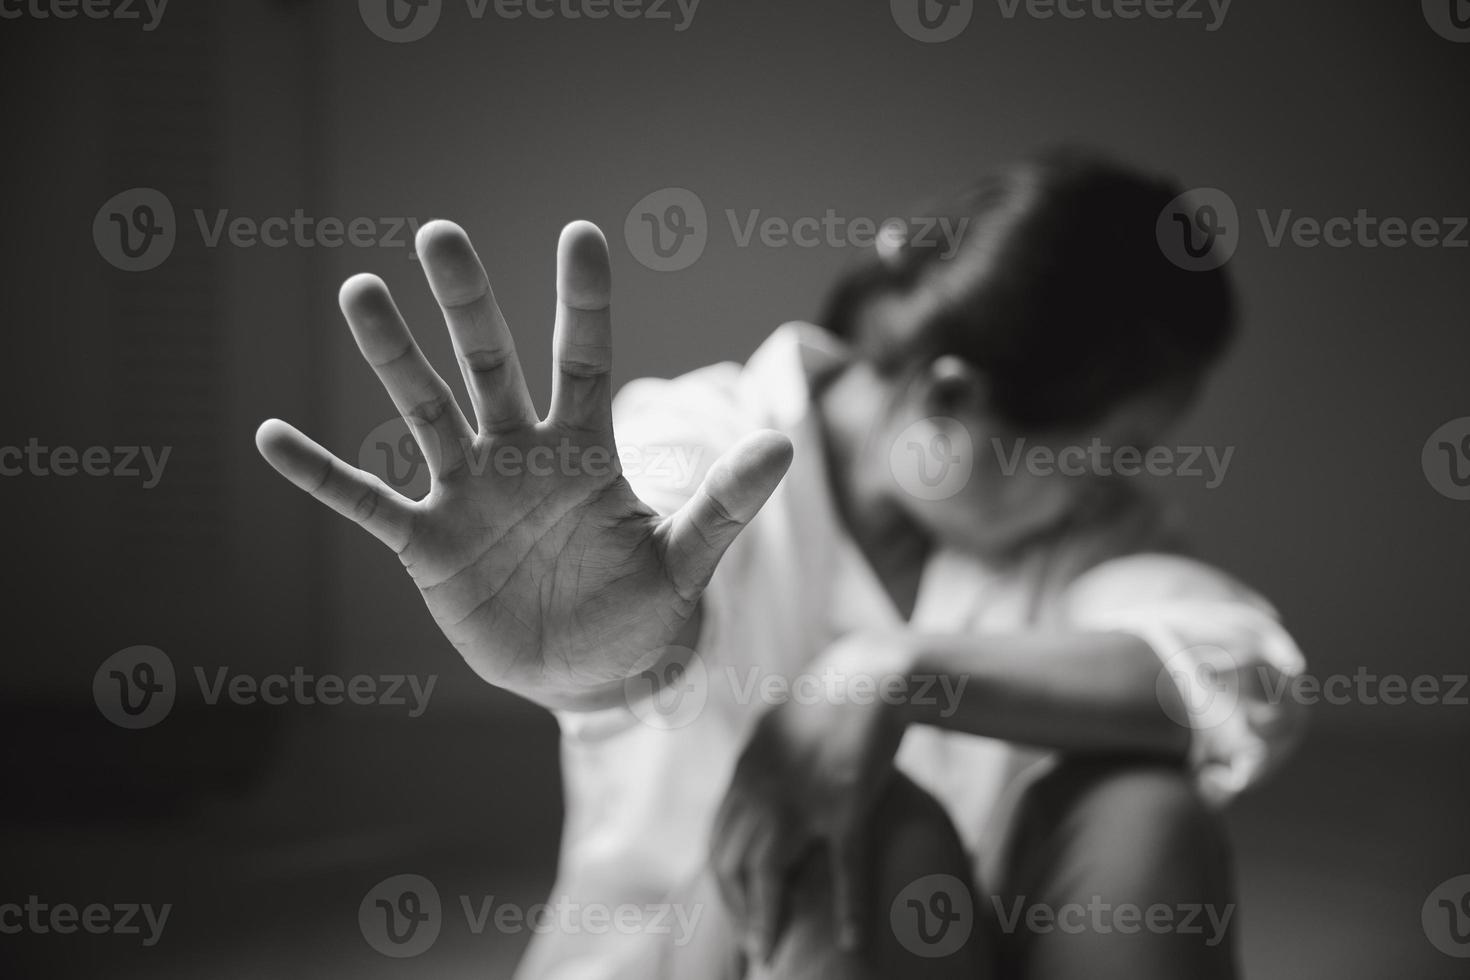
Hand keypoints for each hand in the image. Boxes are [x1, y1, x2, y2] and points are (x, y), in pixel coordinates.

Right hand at [255, 220, 792, 709]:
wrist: (592, 669)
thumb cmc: (642, 606)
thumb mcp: (685, 558)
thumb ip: (724, 504)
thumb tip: (784, 443)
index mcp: (585, 449)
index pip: (585, 358)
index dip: (583, 301)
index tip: (580, 236)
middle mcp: (520, 454)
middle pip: (490, 365)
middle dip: (468, 305)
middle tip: (439, 234)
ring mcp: (469, 494)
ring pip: (424, 412)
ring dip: (393, 359)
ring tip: (359, 293)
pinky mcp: (429, 545)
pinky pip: (367, 503)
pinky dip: (323, 476)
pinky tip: (270, 438)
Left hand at [710, 632, 914, 959]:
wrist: (872, 677)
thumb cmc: (831, 702)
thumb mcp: (777, 728)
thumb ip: (757, 762)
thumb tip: (742, 788)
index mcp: (746, 772)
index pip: (718, 840)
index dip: (722, 882)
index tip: (733, 909)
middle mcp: (763, 788)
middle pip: (732, 862)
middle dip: (736, 908)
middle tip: (753, 942)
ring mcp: (802, 797)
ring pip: (771, 872)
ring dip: (768, 918)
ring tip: (772, 951)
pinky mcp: (846, 803)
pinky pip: (844, 867)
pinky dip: (847, 908)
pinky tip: (849, 940)